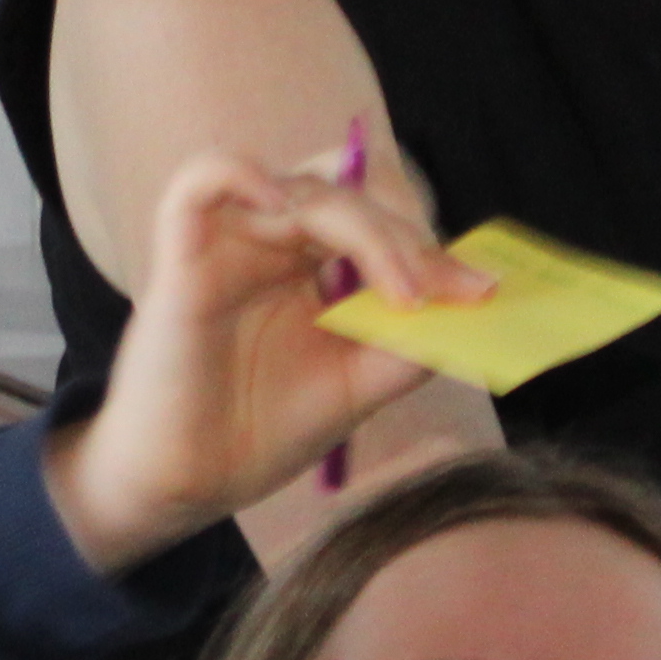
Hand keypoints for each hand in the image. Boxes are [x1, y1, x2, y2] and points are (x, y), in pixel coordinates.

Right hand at [47, 149, 468, 571]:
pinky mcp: (182, 257)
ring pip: (302, 187)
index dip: (428, 240)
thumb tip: (470, 304)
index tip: (478, 292)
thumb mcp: (358, 386)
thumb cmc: (258, 433)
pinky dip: (242, 173)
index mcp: (307, 262)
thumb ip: (409, 344)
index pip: (376, 211)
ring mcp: (227, 243)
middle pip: (349, 190)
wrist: (186, 486)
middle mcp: (269, 241)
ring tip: (398, 287)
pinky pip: (199, 181)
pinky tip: (285, 207)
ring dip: (365, 227)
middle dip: (406, 234)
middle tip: (440, 291)